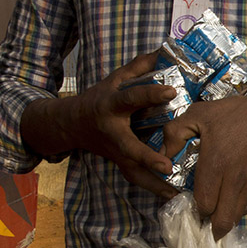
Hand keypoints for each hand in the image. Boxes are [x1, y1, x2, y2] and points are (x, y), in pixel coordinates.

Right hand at [22, 52, 180, 198]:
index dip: (150, 93)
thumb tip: (164, 50)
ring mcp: (115, 152)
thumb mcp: (115, 78)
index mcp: (111, 107)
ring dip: (153, 185)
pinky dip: (153, 189)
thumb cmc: (99, 98)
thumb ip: (139, 66)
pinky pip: (137, 179)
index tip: (171, 90)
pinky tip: (172, 197)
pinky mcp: (120, 164)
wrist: (70, 124)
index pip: (131, 98)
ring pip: (133, 172)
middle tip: (167, 167)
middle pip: (129, 147)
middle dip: (147, 157)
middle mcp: (113, 133)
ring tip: (176, 194)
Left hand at [161, 91, 246, 237]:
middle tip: (201, 218)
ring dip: (224, 220)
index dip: (195, 210)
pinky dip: (236, 210)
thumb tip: (163, 157)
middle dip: (210, 225)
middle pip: (222, 219)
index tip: (189, 205)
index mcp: (215, 163)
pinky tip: (228, 202)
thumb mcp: (198, 114)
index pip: (204, 203)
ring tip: (214, 213)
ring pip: (236, 217)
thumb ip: (174, 133)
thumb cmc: (235, 114)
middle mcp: (234, 179)